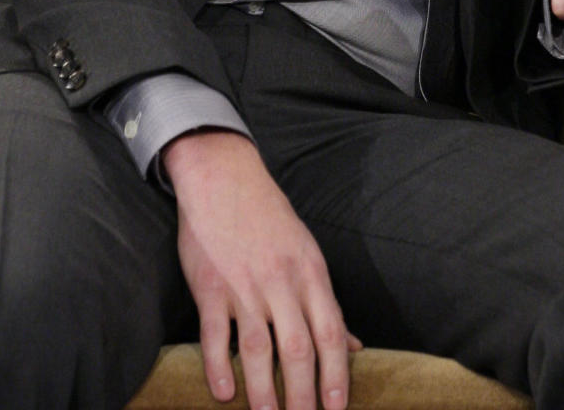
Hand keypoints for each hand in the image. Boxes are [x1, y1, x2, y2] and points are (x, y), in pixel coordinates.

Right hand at [163, 129, 360, 409]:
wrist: (224, 177)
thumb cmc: (270, 218)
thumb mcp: (307, 253)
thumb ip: (325, 302)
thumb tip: (353, 345)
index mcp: (310, 272)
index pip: (331, 332)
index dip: (337, 375)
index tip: (338, 409)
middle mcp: (281, 282)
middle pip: (298, 349)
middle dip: (303, 396)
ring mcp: (244, 286)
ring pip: (258, 349)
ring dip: (264, 391)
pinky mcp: (210, 287)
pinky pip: (214, 334)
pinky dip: (218, 366)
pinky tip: (224, 392)